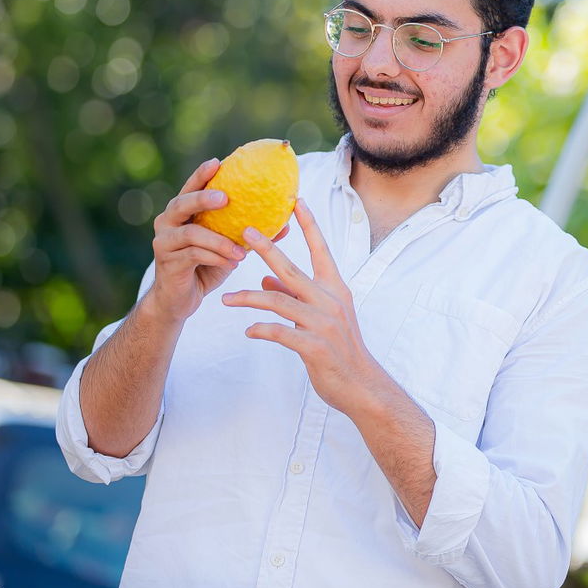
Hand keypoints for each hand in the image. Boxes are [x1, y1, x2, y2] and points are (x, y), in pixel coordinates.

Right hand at [147, 158, 287, 325]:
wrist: (179, 301)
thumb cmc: (206, 267)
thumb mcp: (230, 248)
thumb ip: (250, 233)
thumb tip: (286, 223)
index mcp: (182, 213)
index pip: (190, 188)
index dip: (201, 174)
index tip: (218, 162)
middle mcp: (167, 222)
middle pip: (181, 203)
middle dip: (203, 198)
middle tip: (226, 198)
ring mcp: (164, 242)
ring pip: (191, 233)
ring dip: (220, 240)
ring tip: (242, 251)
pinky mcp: (167, 262)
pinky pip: (193, 255)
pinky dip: (215, 257)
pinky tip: (232, 264)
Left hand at [220, 198, 379, 416]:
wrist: (361, 385)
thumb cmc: (340, 350)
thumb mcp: (322, 317)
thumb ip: (295, 297)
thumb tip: (265, 282)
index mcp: (335, 289)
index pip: (321, 250)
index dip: (309, 225)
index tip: (296, 201)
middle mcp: (330, 301)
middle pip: (292, 269)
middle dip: (267, 249)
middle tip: (245, 232)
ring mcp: (323, 323)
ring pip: (279, 302)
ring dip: (248, 299)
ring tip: (225, 299)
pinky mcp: (314, 347)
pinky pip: (280, 333)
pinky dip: (261, 329)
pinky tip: (248, 331)